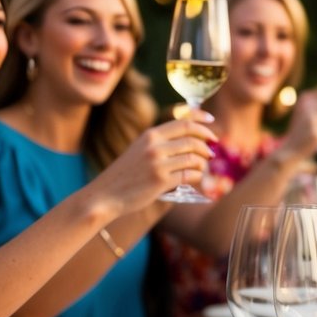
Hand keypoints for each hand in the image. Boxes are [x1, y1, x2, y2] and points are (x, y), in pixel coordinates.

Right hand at [94, 118, 214, 214]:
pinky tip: (194, 178)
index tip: (211, 120)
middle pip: (192, 140)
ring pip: (193, 158)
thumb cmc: (125, 174)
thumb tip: (191, 139)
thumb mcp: (139, 150)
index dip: (201, 121)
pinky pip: (189, 175)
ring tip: (202, 167)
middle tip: (211, 151)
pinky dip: (197, 176)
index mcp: (150, 135)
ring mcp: (157, 163)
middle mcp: (154, 146)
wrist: (105, 195)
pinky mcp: (160, 181)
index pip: (183, 123)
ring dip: (203, 163)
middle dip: (207, 145)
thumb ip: (160, 143)